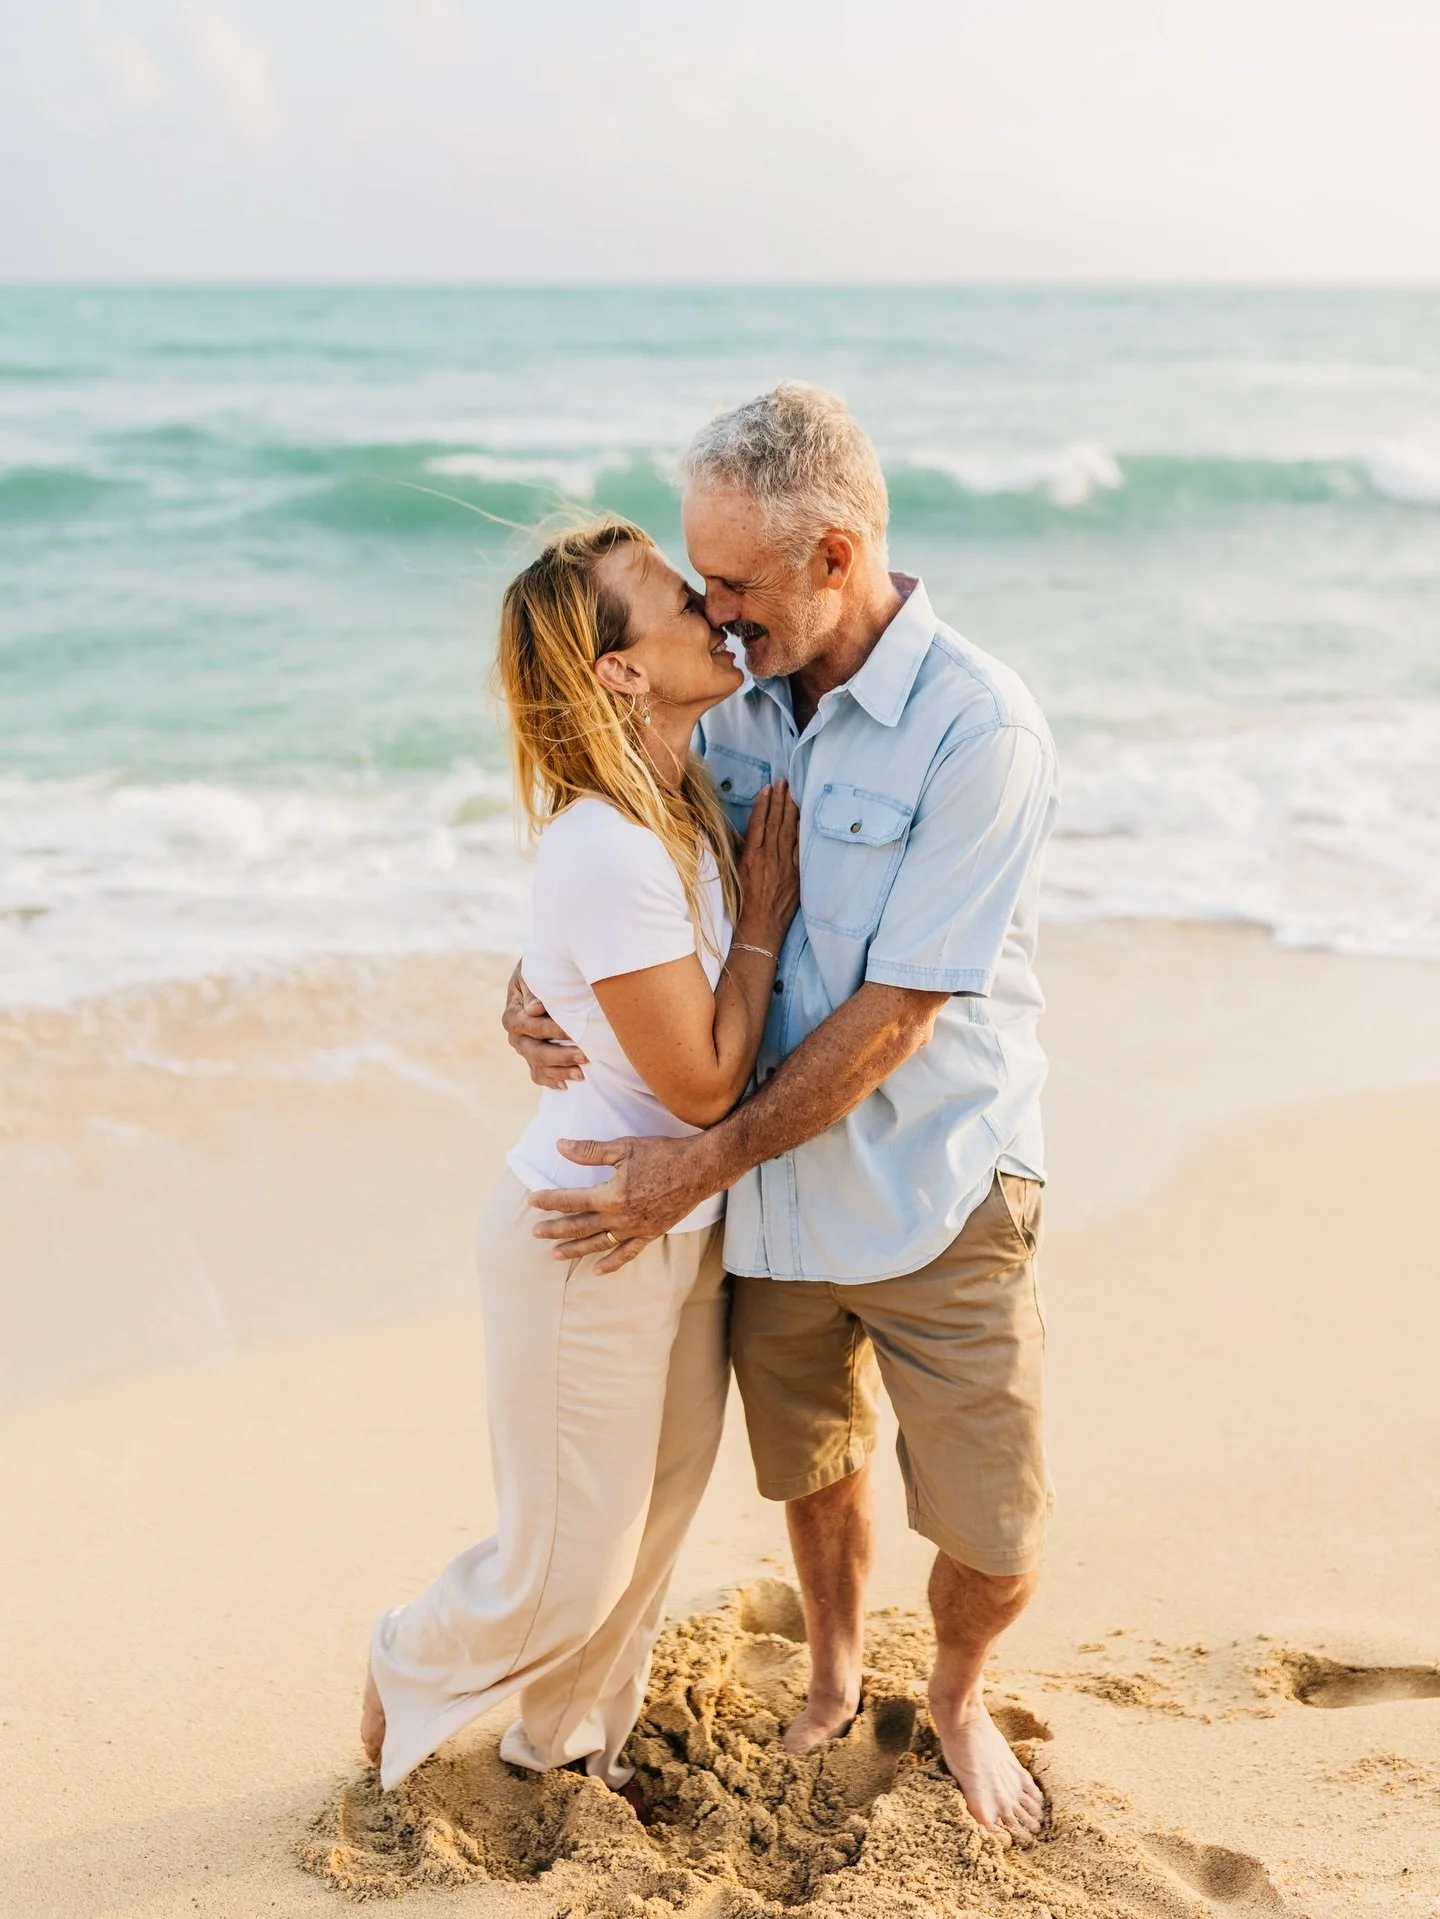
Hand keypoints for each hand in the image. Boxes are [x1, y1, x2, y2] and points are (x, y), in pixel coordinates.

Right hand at [502, 962, 586, 1089]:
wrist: (543, 978)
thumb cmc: (541, 972)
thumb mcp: (533, 973)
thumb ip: (534, 989)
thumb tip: (534, 1009)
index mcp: (512, 1015)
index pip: (531, 1026)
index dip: (552, 1030)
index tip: (574, 1030)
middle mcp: (516, 1037)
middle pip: (535, 1052)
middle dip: (561, 1056)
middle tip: (586, 1056)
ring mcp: (524, 1051)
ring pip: (539, 1067)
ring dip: (561, 1071)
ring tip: (583, 1074)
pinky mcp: (533, 1060)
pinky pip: (540, 1076)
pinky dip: (553, 1081)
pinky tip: (568, 1085)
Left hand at [528, 1133, 720, 1270]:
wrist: (700, 1169)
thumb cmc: (662, 1154)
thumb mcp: (624, 1148)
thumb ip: (589, 1151)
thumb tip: (560, 1146)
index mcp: (610, 1195)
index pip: (571, 1200)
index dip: (549, 1200)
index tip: (532, 1201)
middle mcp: (620, 1217)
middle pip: (580, 1227)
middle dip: (555, 1229)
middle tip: (535, 1232)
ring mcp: (635, 1229)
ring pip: (598, 1244)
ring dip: (575, 1250)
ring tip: (555, 1255)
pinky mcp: (650, 1234)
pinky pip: (627, 1253)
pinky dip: (611, 1263)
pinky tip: (598, 1270)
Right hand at [735, 781, 799, 953]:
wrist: (761, 924)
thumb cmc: (744, 900)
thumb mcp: (735, 873)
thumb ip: (738, 851)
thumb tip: (739, 832)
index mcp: (750, 856)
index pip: (758, 823)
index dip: (763, 804)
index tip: (767, 789)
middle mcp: (768, 857)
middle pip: (775, 822)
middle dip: (779, 800)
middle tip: (783, 782)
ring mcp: (784, 865)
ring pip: (788, 831)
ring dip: (791, 810)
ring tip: (792, 793)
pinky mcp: (796, 874)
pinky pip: (800, 848)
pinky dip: (802, 832)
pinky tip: (804, 818)